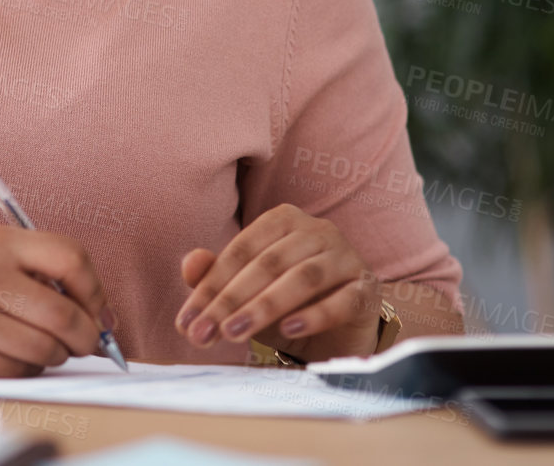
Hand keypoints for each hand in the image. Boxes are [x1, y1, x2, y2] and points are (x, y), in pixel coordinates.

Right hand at [0, 225, 116, 376]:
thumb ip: (49, 273)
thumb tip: (107, 320)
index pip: (70, 257)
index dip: (95, 290)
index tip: (100, 310)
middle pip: (62, 314)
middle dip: (86, 336)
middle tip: (87, 342)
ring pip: (44, 350)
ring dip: (56, 355)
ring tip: (43, 345)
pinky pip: (17, 371)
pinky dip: (28, 368)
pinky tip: (13, 353)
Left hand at [173, 204, 381, 362]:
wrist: (340, 331)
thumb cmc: (288, 304)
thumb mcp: (248, 293)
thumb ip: (217, 276)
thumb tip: (189, 264)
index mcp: (283, 220)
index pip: (241, 250)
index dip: (210, 286)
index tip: (187, 321)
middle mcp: (317, 230)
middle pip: (268, 263)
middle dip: (231, 300)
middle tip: (204, 333)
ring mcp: (346, 257)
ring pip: (303, 278)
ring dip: (264, 306)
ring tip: (235, 332)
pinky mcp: (367, 288)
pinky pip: (342, 300)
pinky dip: (314, 314)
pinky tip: (289, 329)